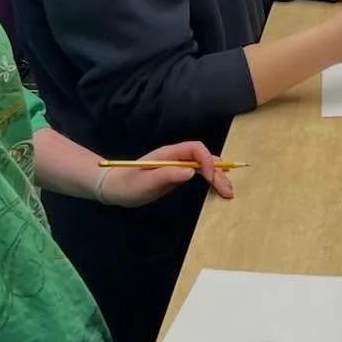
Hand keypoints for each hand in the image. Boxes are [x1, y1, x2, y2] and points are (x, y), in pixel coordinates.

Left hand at [97, 142, 234, 207]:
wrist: (114, 189)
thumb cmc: (127, 185)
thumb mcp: (145, 182)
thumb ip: (167, 175)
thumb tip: (191, 172)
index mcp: (168, 154)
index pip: (195, 149)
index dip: (207, 161)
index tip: (210, 178)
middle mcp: (176, 157)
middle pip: (204, 158)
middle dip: (218, 172)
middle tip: (228, 191)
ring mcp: (177, 166)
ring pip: (204, 166)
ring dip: (218, 176)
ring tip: (228, 191)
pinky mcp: (177, 175)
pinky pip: (199, 174)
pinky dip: (210, 180)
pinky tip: (219, 185)